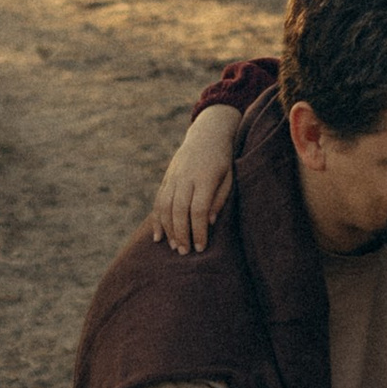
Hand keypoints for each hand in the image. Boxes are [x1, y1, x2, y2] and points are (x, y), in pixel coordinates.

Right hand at [148, 106, 241, 250]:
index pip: (198, 209)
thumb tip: (209, 223)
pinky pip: (158, 201)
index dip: (198, 230)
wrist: (207, 135)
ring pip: (165, 206)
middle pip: (179, 210)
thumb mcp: (229, 178)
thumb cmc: (223, 161)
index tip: (201, 248)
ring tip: (174, 247)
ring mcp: (174, 177)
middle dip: (181, 234)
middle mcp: (186, 177)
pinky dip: (157, 220)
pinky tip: (158, 236)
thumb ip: (219, 200)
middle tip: (185, 253)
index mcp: (205, 178)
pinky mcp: (167, 178)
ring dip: (168, 229)